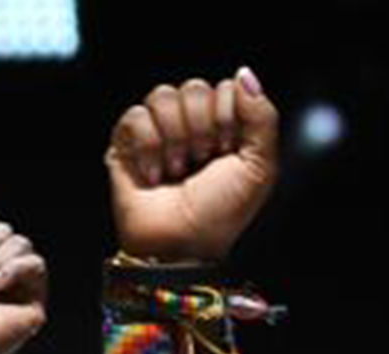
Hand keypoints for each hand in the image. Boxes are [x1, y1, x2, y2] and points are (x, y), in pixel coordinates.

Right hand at [108, 68, 279, 261]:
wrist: (182, 244)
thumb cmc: (222, 212)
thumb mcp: (259, 167)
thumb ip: (262, 117)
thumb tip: (244, 73)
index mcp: (224, 127)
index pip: (225, 89)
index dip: (227, 119)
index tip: (227, 152)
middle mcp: (190, 124)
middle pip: (193, 88)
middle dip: (202, 129)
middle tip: (202, 161)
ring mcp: (157, 131)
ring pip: (162, 95)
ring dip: (175, 138)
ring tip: (178, 170)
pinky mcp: (125, 142)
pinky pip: (135, 115)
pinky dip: (148, 147)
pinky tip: (155, 175)